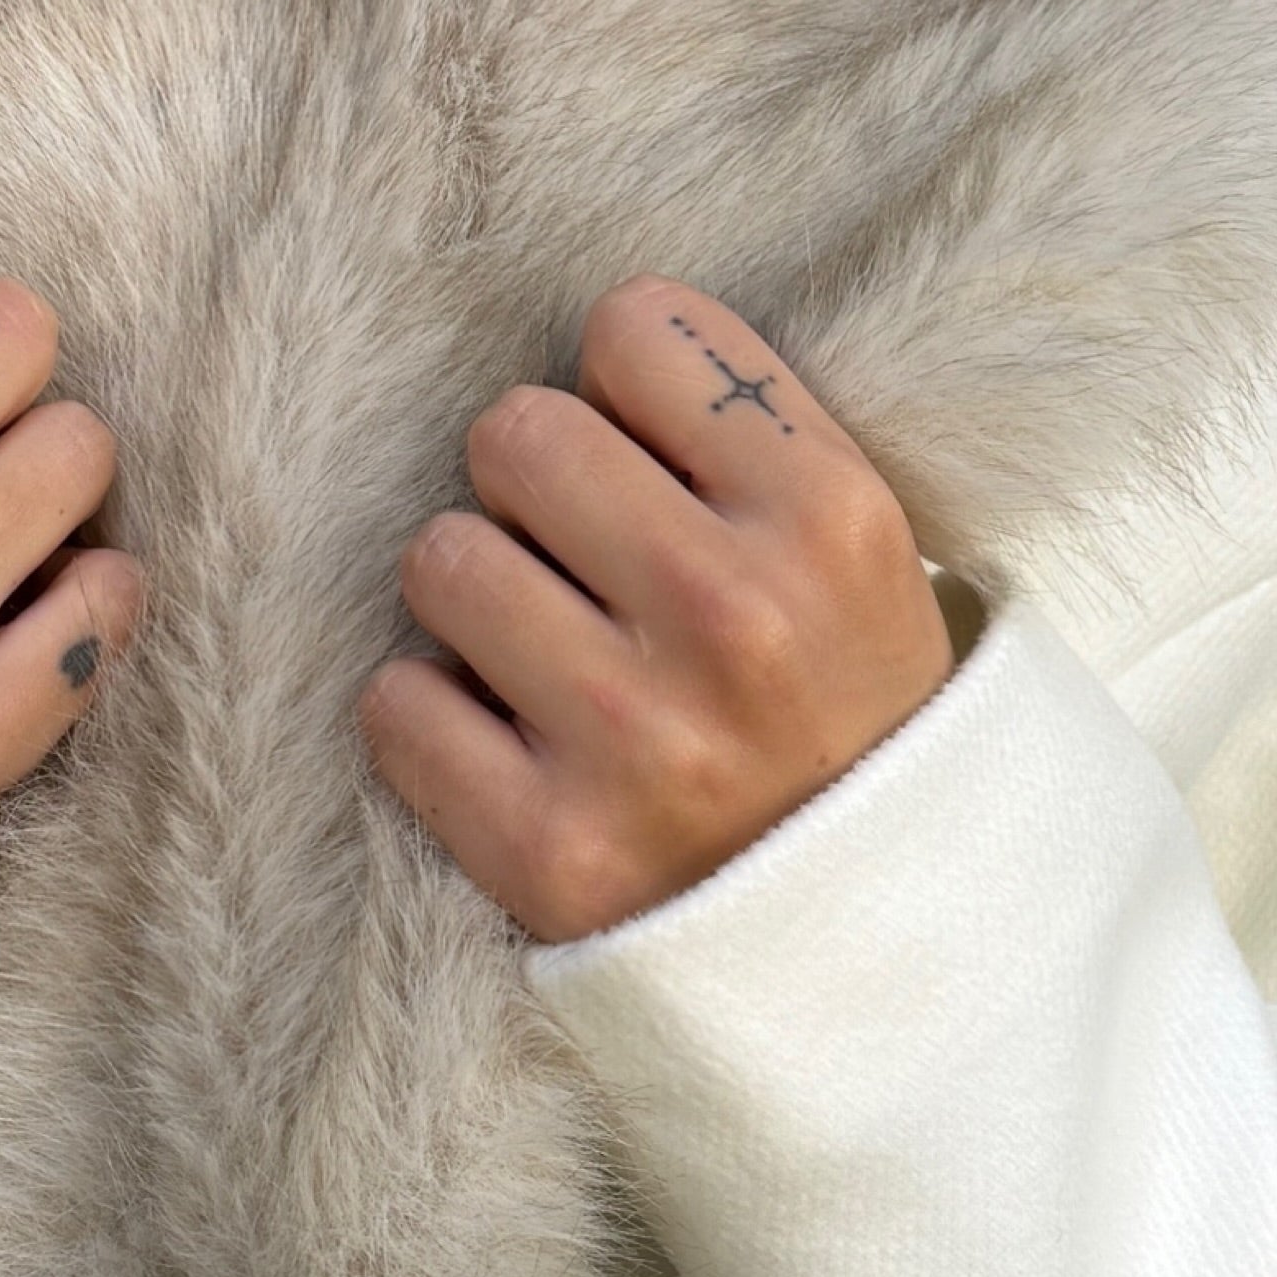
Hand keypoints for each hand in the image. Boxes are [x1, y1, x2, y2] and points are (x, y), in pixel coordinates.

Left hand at [363, 281, 952, 945]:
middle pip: (514, 432)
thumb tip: (582, 347)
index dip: (625, 388)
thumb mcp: (857, 556)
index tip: (650, 458)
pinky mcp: (549, 850)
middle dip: (532, 488)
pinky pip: (397, 705)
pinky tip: (509, 743)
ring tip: (548, 654)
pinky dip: (434, 719)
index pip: (635, 326)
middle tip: (580, 560)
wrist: (879, 950)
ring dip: (477, 599)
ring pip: (440, 560)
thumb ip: (741, 437)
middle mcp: (734, 617)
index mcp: (829, 519)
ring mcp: (636, 739)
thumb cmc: (844, 717)